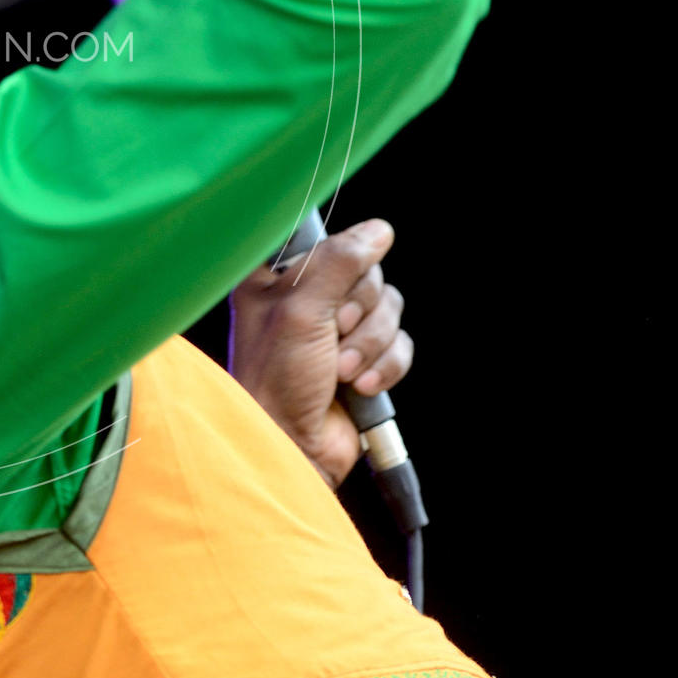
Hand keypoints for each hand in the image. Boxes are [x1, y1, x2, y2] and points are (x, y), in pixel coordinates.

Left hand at [227, 217, 411, 487]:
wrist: (292, 445)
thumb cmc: (277, 378)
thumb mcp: (301, 308)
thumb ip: (340, 262)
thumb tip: (378, 232)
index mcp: (276, 275)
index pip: (328, 238)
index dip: (340, 261)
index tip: (333, 286)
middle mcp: (307, 297)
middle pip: (368, 275)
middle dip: (357, 313)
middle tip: (331, 335)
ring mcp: (336, 329)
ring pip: (389, 309)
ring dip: (370, 345)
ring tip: (340, 371)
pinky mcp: (364, 358)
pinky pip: (400, 344)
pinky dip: (386, 367)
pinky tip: (359, 387)